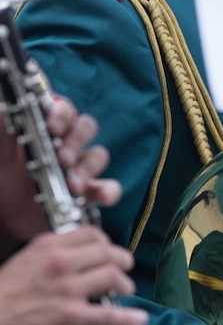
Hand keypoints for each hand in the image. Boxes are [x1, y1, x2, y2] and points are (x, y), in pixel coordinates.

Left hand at [0, 97, 120, 253]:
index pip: (63, 110)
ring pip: (98, 155)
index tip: (52, 127)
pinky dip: (109, 191)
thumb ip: (2, 133)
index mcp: (47, 129)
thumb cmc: (4, 179)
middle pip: (86, 127)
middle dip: (76, 140)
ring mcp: (81, 168)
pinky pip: (110, 188)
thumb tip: (5, 109)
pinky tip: (101, 197)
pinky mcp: (90, 193)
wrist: (7, 215)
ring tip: (73, 184)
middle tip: (62, 159)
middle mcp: (68, 145)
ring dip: (88, 167)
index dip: (62, 114)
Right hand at [0, 226, 147, 324]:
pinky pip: (108, 314)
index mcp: (49, 246)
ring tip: (126, 291)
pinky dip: (127, 317)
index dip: (107, 242)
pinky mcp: (71, 315)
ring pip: (113, 277)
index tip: (110, 250)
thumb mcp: (25, 260)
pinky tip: (138, 319)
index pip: (92, 234)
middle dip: (123, 261)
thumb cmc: (3, 294)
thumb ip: (53, 253)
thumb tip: (77, 254)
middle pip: (108, 253)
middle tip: (126, 268)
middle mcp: (61, 262)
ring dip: (125, 285)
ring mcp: (68, 289)